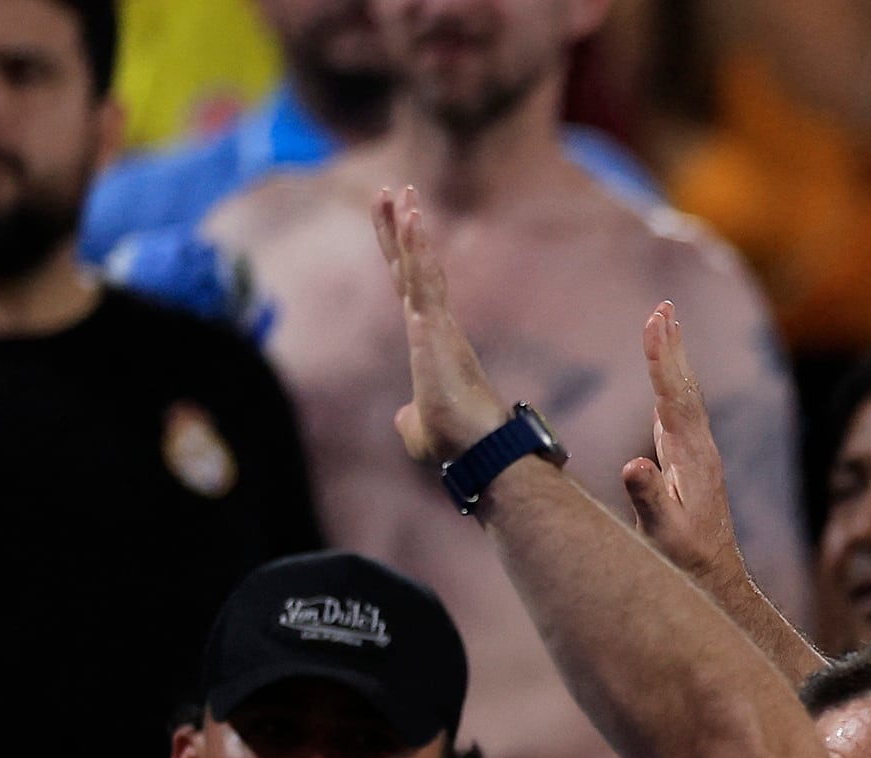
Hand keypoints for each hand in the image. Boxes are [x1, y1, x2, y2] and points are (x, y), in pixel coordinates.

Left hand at [368, 185, 509, 467]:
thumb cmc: (455, 445)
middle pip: (411, 267)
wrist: (476, 455)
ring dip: (410, 231)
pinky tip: (411, 222)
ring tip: (404, 196)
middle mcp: (435, 328)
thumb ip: (410, 418)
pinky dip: (416, 254)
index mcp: (430, 342)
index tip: (393, 219)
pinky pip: (423, 285)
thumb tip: (402, 417)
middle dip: (400, 228)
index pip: (409, 287)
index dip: (399, 253)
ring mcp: (437, 328)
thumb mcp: (420, 430)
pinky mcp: (436, 334)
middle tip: (394, 189)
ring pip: (418, 269)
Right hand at [619, 303, 744, 588]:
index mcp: (691, 457)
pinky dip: (669, 385)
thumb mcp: (664, 533)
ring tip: (664, 324)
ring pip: (683, 395)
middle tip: (664, 305)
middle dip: (671, 345)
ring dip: (672, 359)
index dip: (662, 359)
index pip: (674, 398)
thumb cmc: (687, 559)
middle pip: (683, 386)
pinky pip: (678, 411)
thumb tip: (633, 465)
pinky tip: (664, 378)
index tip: (655, 321)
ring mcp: (696, 453)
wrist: (717, 577)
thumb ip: (648, 499)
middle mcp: (698, 448)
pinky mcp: (690, 462)